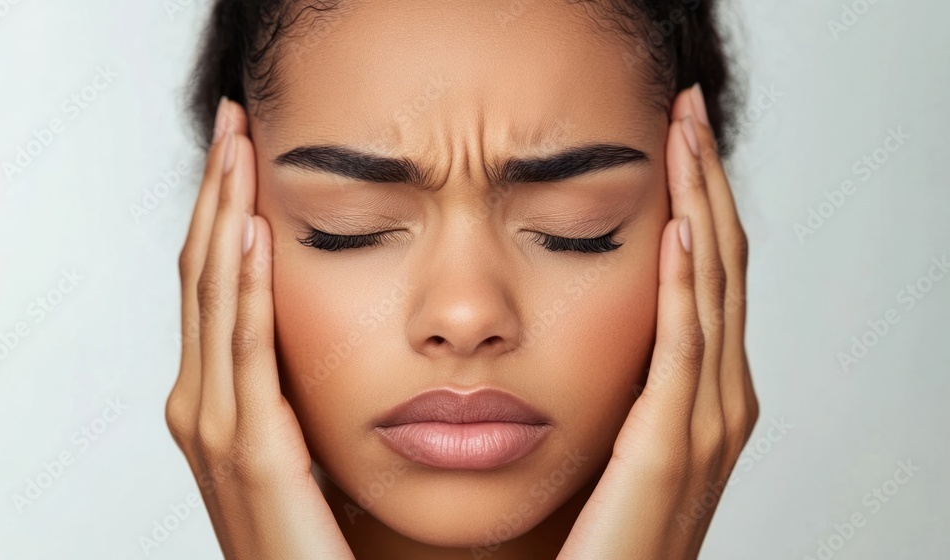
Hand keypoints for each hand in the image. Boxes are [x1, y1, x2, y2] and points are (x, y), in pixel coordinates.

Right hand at [164, 98, 354, 559]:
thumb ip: (294, 383)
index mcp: (212, 395)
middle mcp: (199, 403)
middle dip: (216, 192)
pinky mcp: (250, 451)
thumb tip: (327, 325)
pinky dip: (244, 289)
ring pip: (213, 297)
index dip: (220, 208)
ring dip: (224, 216)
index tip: (241, 147)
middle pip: (201, 273)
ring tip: (238, 147)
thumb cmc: (310, 529)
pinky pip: (245, 352)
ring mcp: (215, 426)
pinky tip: (252, 235)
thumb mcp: (298, 436)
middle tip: (232, 121)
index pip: (210, 280)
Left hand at [556, 85, 758, 559]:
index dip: (699, 198)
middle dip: (707, 182)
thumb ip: (620, 377)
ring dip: (701, 209)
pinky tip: (676, 233)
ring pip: (711, 292)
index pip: (707, 272)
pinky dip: (685, 289)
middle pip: (719, 266)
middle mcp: (717, 399)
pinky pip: (683, 352)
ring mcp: (704, 424)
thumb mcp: (615, 431)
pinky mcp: (671, 450)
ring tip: (685, 137)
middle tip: (688, 108)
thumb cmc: (601, 528)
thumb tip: (587, 317)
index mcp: (702, 391)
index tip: (677, 134)